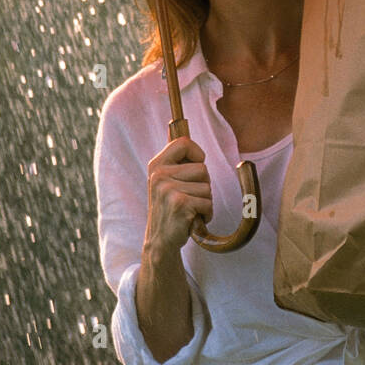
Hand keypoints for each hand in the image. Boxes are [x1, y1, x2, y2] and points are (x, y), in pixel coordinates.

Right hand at [143, 137, 212, 257]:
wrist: (160, 241)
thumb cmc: (169, 208)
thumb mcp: (166, 179)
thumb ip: (174, 158)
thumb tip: (175, 123)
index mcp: (157, 165)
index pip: (184, 142)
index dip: (197, 154)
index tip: (193, 168)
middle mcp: (159, 175)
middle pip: (203, 169)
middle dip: (202, 186)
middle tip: (187, 198)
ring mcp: (168, 189)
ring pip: (207, 187)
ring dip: (204, 202)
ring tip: (189, 210)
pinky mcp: (179, 204)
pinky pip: (208, 203)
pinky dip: (205, 214)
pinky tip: (191, 220)